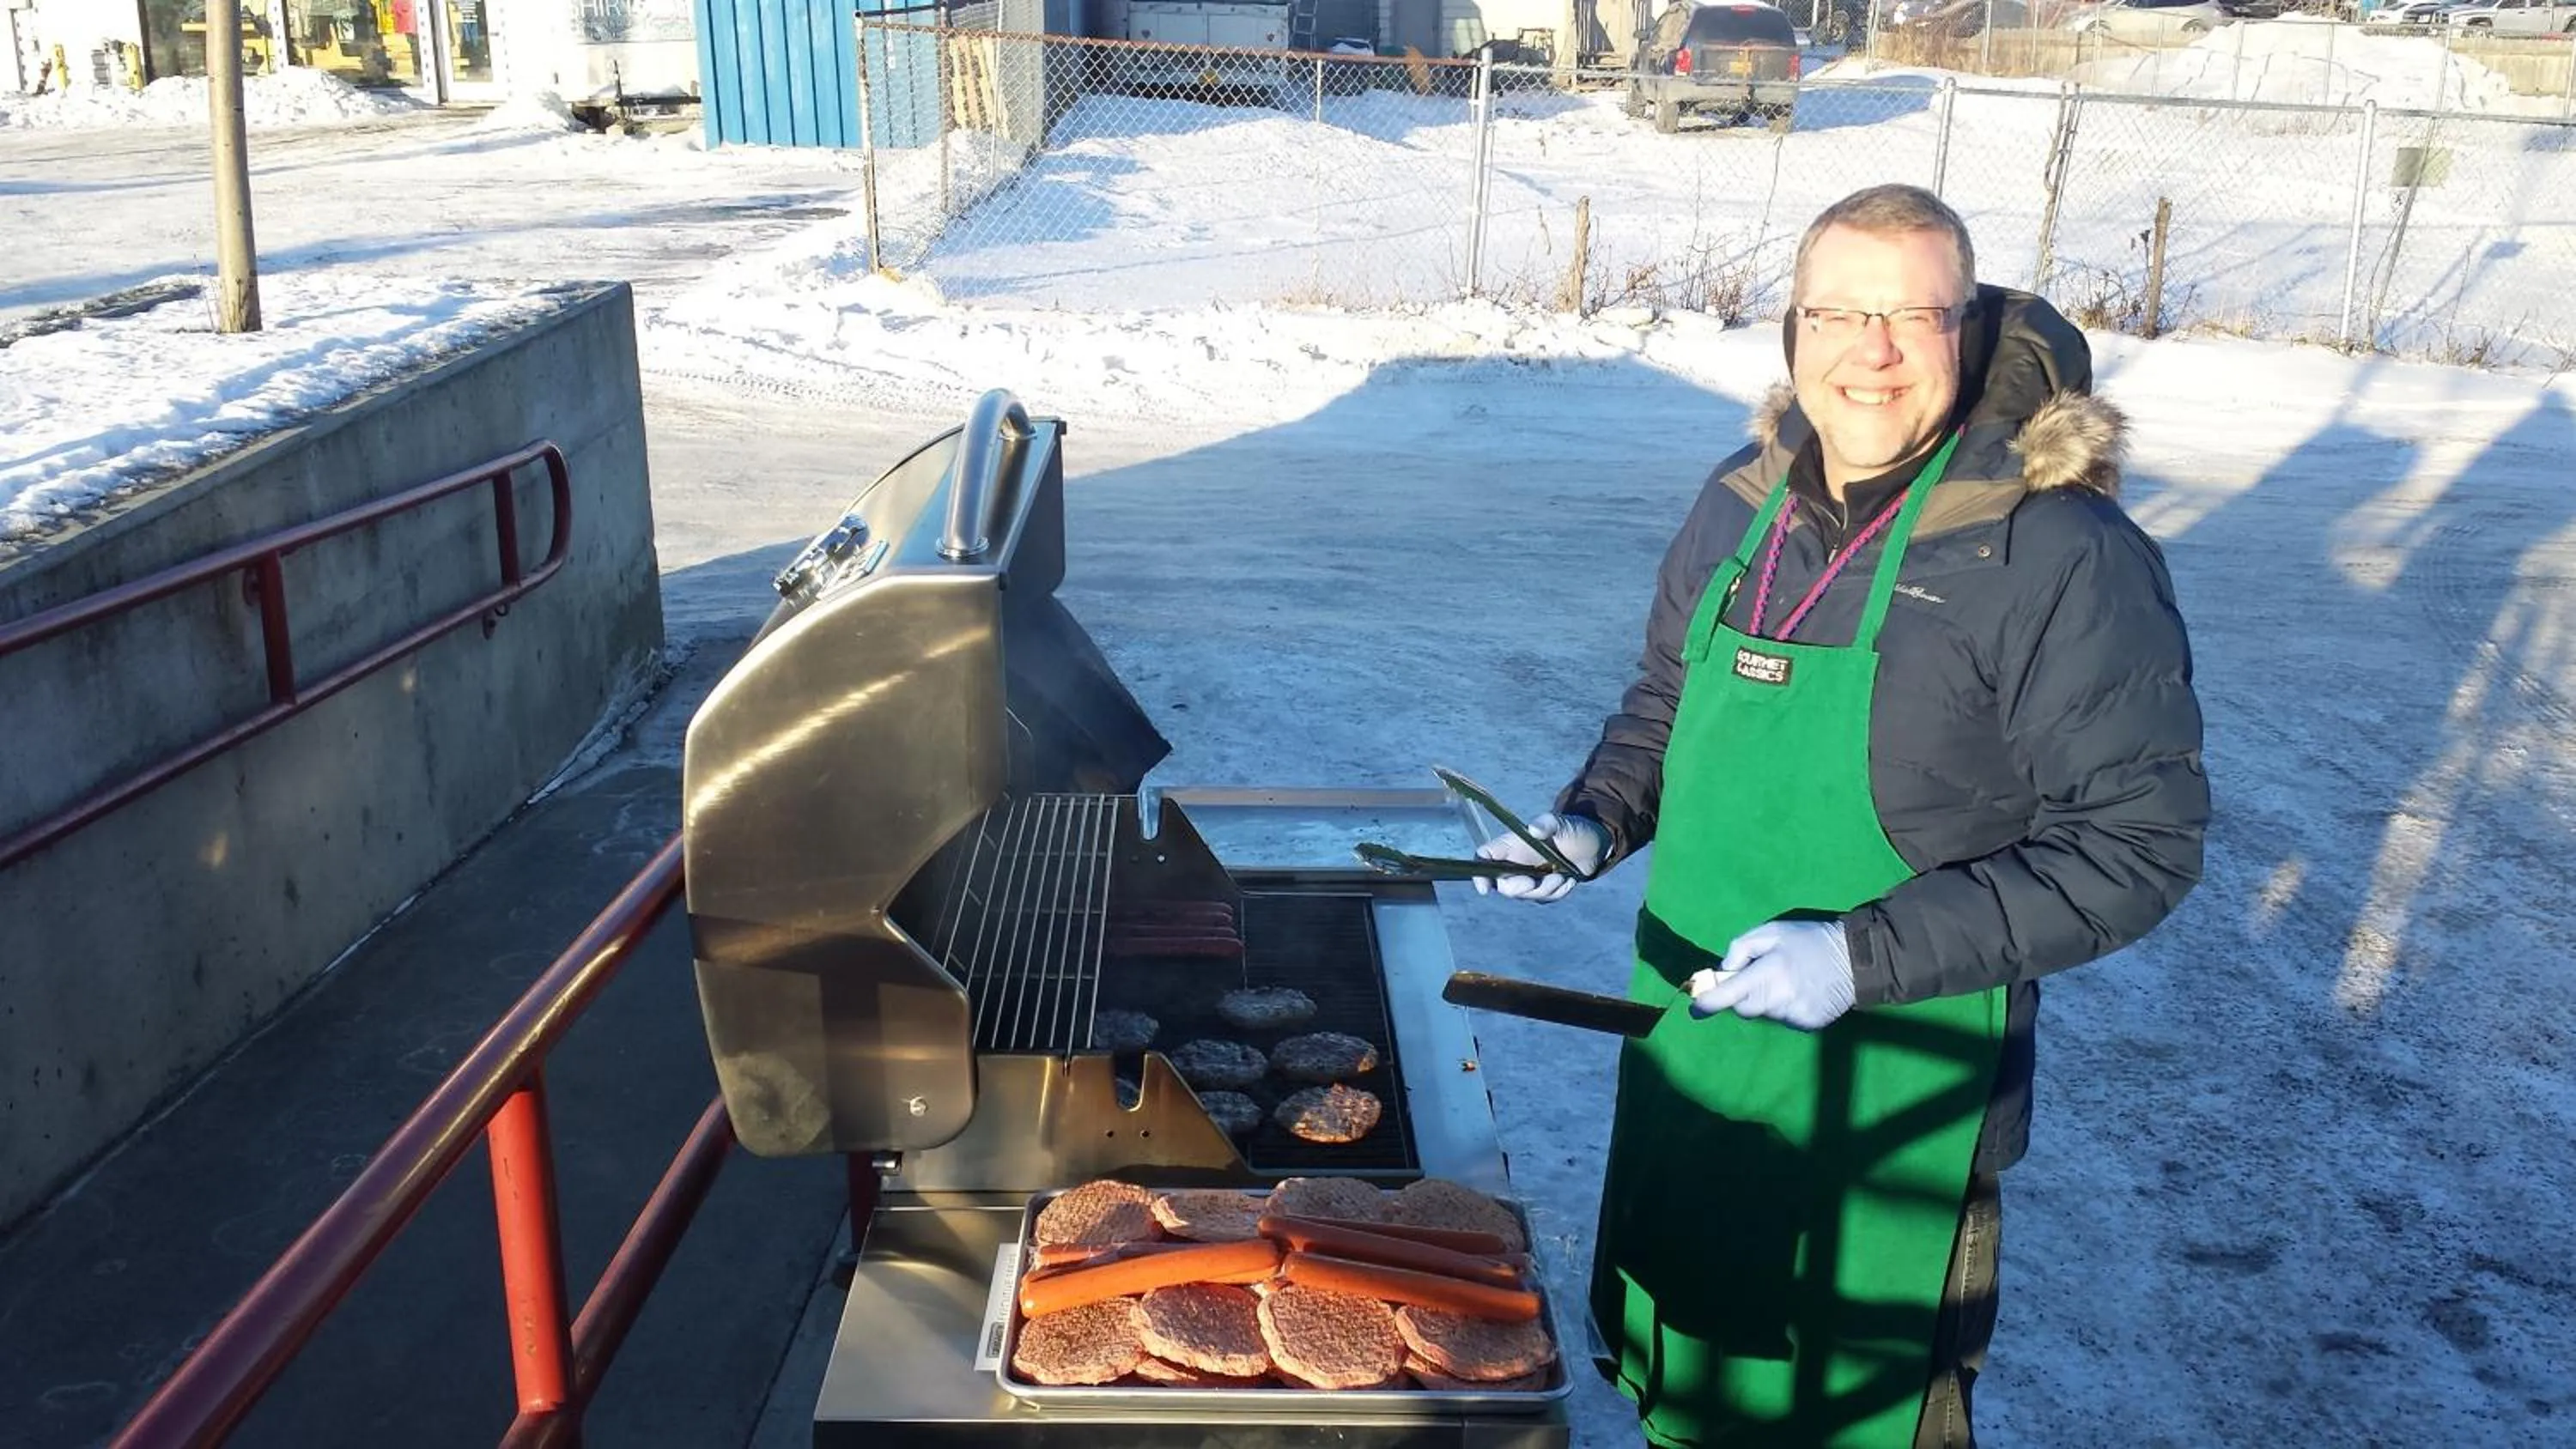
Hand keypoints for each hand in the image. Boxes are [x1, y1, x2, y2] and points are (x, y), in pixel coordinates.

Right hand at [1471, 812, 1608, 902]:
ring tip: (1562, 876)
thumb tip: (1533, 828)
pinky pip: (1544, 899)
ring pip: (1526, 896)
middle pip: (1503, 885)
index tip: (1485, 889)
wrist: (1594, 844)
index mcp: (1511, 846)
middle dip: (1519, 888)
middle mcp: (1515, 864)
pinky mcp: (1544, 889)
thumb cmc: (1572, 829)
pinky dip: (1558, 892)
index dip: (1479, 875)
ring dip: (1545, 890)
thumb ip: (1547, 824)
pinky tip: (1569, 880)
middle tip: (1534, 882)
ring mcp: (1529, 878)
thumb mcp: (1561, 823)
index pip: (1484, 860)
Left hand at [1687, 919, 1856, 1030]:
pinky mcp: (1809, 1024)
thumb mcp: (1772, 930)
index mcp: (1769, 972)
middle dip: (1744, 996)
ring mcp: (1796, 1015)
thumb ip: (1742, 947)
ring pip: (1766, 1014)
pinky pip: (1785, 1019)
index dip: (1708, 1003)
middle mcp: (1780, 998)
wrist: (1857, 959)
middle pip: (1745, 1008)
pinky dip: (1786, 1007)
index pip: (1730, 995)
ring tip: (1789, 979)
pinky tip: (1802, 991)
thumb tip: (1724, 970)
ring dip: (1768, 1000)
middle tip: (1761, 976)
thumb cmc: (1809, 940)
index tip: (1695, 1008)